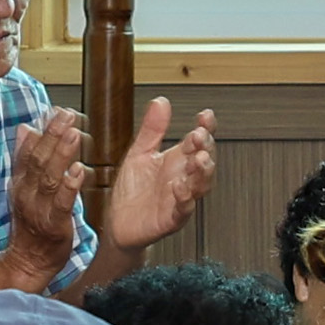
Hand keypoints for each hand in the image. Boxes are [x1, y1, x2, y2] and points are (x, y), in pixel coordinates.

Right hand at [2, 109, 93, 266]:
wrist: (29, 261)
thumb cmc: (32, 225)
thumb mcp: (24, 188)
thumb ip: (25, 159)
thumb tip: (25, 128)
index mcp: (21, 182)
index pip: (29, 150)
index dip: (42, 130)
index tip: (54, 109)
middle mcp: (27, 193)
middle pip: (38, 159)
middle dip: (52, 135)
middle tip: (67, 114)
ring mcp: (38, 209)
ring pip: (48, 177)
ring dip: (61, 154)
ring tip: (73, 133)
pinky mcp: (53, 225)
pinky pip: (61, 203)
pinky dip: (69, 186)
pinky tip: (79, 170)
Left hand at [101, 95, 218, 247]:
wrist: (118, 223)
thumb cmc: (132, 192)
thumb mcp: (139, 154)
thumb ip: (152, 130)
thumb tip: (162, 101)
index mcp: (177, 161)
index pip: (198, 141)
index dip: (205, 128)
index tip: (206, 116)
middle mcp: (183, 178)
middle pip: (205, 161)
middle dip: (206, 148)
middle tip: (200, 135)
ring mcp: (180, 199)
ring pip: (201, 186)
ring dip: (203, 172)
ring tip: (199, 159)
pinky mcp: (171, 218)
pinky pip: (183, 209)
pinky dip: (184, 198)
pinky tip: (180, 186)